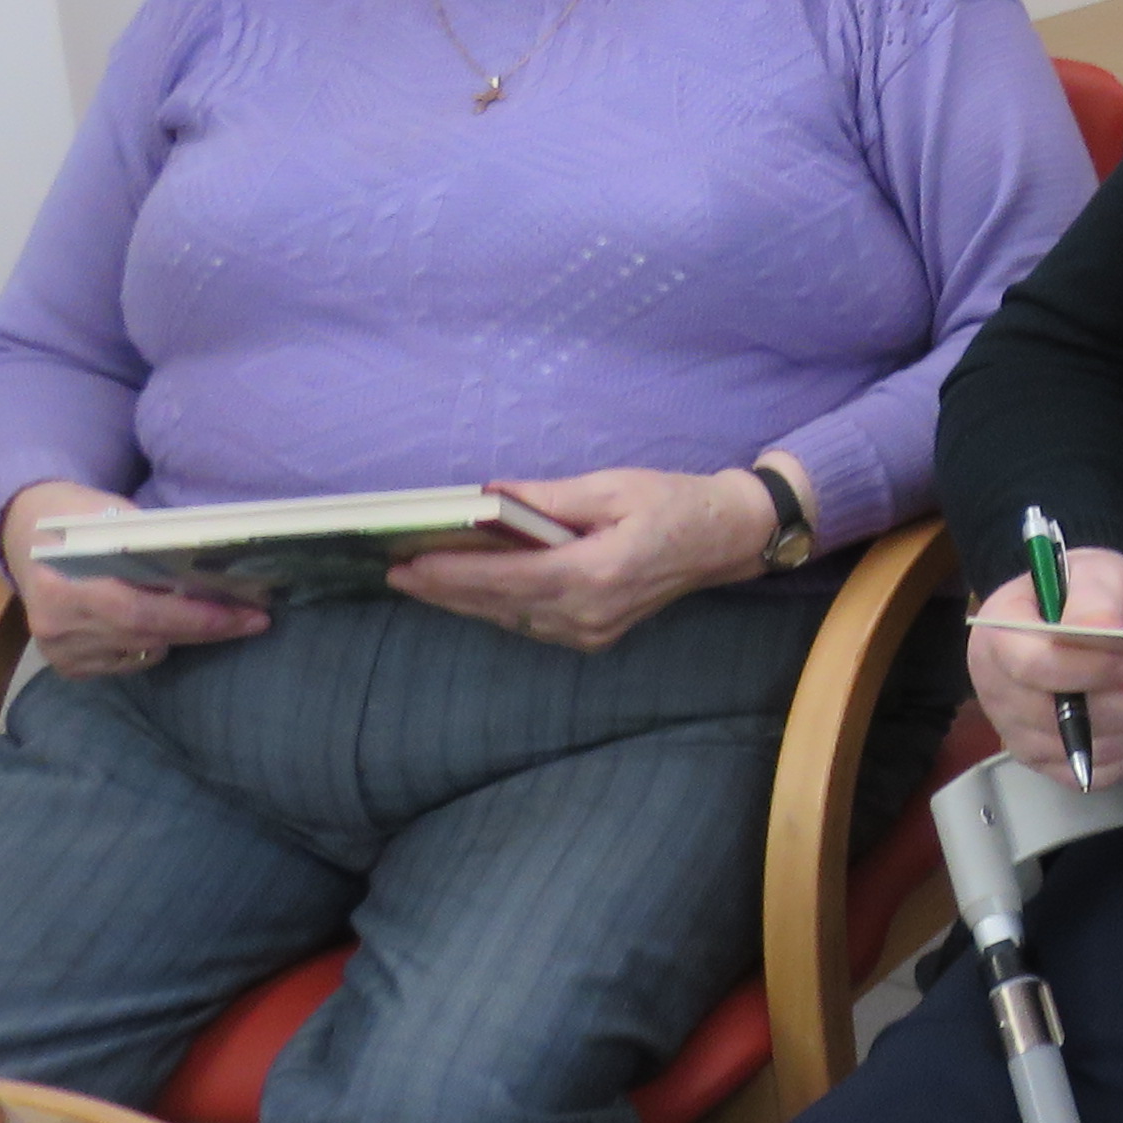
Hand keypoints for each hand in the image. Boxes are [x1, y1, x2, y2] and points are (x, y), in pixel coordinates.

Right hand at [0, 480, 263, 679]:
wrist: (25, 532)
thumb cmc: (78, 516)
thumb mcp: (114, 515)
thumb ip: (154, 543)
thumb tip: (215, 563)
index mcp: (64, 584)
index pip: (140, 612)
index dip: (197, 618)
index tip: (249, 615)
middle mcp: (57, 623)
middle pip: (146, 635)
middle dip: (207, 628)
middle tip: (254, 620)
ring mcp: (58, 648)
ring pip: (141, 652)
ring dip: (186, 636)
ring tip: (223, 619)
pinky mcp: (65, 663)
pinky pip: (126, 663)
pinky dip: (154, 646)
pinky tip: (169, 628)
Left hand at [393, 464, 787, 650]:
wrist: (725, 538)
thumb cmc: (674, 503)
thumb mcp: (611, 487)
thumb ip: (547, 498)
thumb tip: (488, 498)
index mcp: (595, 573)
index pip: (505, 580)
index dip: (451, 574)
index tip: (407, 564)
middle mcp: (588, 613)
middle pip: (498, 606)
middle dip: (444, 590)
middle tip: (397, 573)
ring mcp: (592, 631)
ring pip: (510, 619)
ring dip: (465, 601)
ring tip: (422, 580)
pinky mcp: (594, 635)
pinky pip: (530, 623)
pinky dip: (497, 607)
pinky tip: (470, 591)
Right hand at [963, 544, 1122, 786]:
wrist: (1082, 615)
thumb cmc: (1085, 592)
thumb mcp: (1093, 577)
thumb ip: (1094, 604)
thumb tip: (1102, 630)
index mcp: (998, 640)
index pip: (1034, 667)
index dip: (1089, 670)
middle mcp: (998, 694)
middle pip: (1067, 719)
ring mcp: (1019, 734)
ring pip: (1089, 752)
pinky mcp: (1048, 761)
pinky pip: (1096, 773)